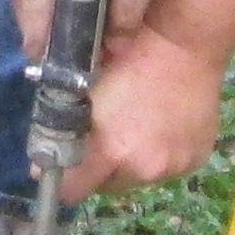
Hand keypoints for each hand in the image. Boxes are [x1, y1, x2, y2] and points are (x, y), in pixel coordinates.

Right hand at [4, 0, 165, 54]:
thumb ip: (128, 12)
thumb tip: (119, 48)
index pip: (38, 47)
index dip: (66, 64)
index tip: (97, 68)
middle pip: (37, 26)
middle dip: (68, 39)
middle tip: (108, 41)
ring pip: (39, 1)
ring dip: (65, 11)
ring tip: (106, 12)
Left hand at [65, 24, 222, 196]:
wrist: (181, 43)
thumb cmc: (126, 57)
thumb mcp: (82, 90)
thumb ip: (61, 127)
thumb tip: (40, 161)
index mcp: (111, 151)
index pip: (72, 191)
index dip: (63, 177)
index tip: (60, 163)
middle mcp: (143, 168)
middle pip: (106, 186)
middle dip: (99, 167)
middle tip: (102, 136)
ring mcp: (172, 166)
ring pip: (137, 177)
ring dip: (131, 161)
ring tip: (135, 127)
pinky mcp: (194, 159)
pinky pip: (166, 167)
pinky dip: (159, 153)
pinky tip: (162, 126)